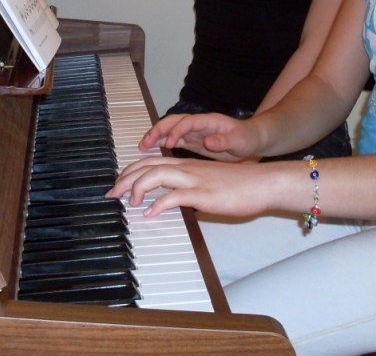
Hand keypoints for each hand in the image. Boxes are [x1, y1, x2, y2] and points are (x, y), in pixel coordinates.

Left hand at [105, 156, 275, 215]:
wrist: (263, 183)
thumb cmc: (240, 185)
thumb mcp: (210, 183)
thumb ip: (192, 188)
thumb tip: (177, 200)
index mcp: (188, 165)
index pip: (152, 162)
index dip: (131, 171)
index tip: (119, 184)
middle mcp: (188, 168)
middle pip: (148, 166)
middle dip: (126, 178)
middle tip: (112, 193)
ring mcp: (195, 179)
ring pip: (157, 175)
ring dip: (138, 187)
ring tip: (129, 202)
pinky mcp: (204, 193)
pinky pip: (176, 196)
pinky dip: (160, 203)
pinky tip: (151, 213)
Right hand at [139, 112, 259, 161]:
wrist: (250, 139)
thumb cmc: (247, 138)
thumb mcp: (240, 141)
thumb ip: (225, 141)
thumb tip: (209, 141)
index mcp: (209, 121)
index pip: (188, 122)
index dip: (177, 131)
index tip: (169, 144)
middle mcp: (198, 124)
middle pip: (173, 121)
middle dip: (158, 130)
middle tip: (145, 143)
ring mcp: (193, 132)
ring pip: (169, 130)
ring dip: (155, 136)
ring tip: (141, 147)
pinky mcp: (191, 140)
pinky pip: (172, 139)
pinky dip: (160, 143)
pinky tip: (150, 150)